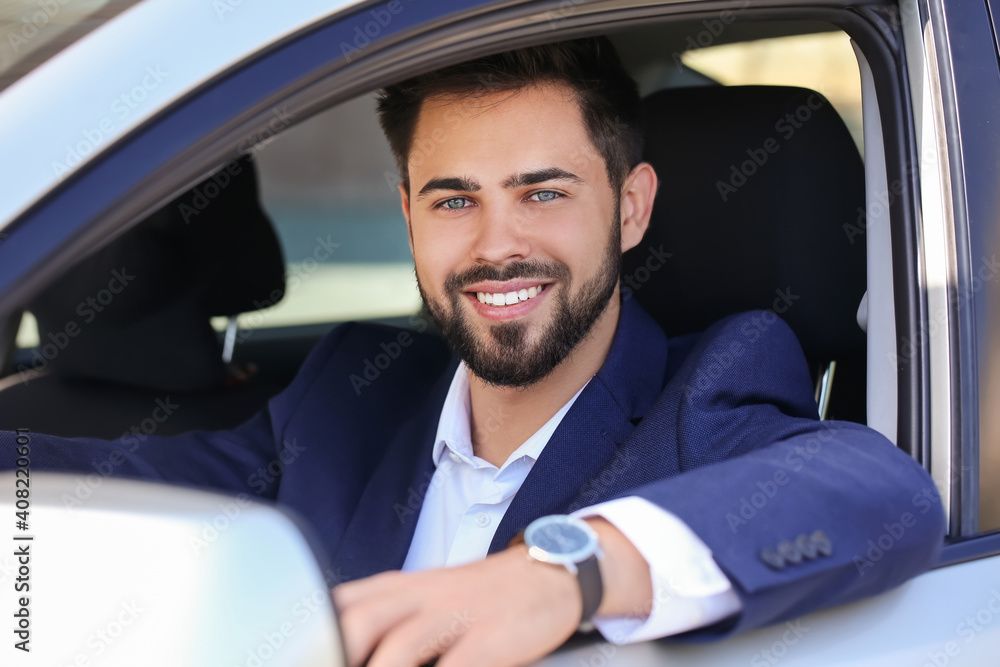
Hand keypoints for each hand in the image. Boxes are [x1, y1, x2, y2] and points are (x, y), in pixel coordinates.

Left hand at [333, 545, 579, 666]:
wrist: (547, 575)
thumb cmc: (477, 599)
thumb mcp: (423, 600)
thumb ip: (383, 624)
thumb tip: (342, 651)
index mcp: (397, 588)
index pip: (338, 606)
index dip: (313, 637)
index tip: (301, 659)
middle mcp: (419, 596)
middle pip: (357, 622)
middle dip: (336, 657)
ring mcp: (455, 614)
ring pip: (398, 649)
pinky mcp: (489, 637)